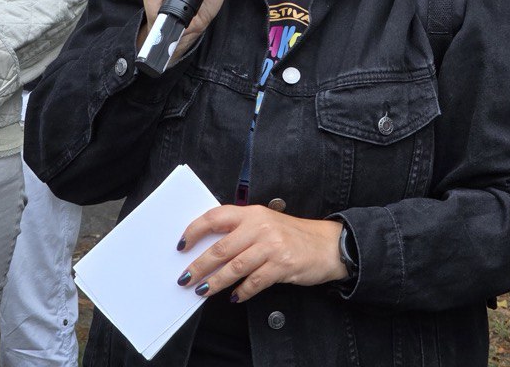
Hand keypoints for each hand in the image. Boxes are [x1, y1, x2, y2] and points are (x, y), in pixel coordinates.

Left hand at [175, 206, 347, 302]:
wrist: (328, 245)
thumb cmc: (292, 235)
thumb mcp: (265, 223)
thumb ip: (240, 231)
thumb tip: (208, 249)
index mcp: (252, 213)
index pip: (215, 217)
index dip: (194, 230)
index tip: (181, 244)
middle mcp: (260, 227)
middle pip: (221, 248)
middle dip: (199, 265)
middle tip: (185, 277)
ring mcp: (271, 246)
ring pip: (234, 267)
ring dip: (215, 282)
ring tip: (203, 291)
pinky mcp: (282, 265)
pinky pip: (254, 282)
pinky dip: (242, 292)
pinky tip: (234, 297)